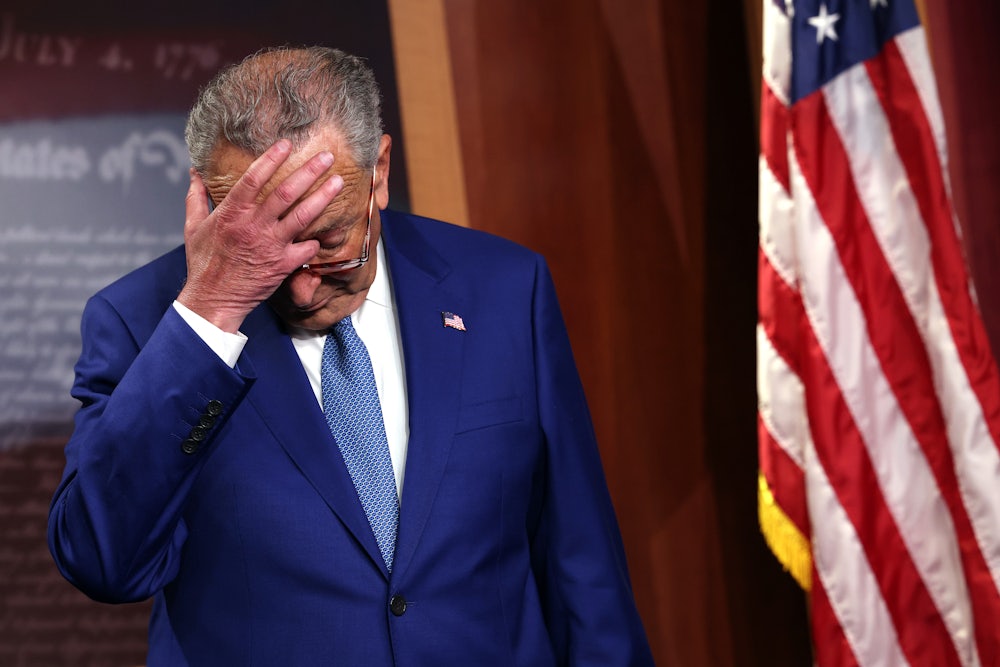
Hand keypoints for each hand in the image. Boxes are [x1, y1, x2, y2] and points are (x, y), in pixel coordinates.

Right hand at [177, 140, 343, 332]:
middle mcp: (254, 225)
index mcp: (232, 213)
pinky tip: (325, 232)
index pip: (253, 178)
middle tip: (327, 157)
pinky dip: (318, 240)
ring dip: (323, 198)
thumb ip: (196, 197)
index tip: (287, 144)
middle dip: (309, 171)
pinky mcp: (283, 265)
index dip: (271, 159)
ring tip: (338, 183)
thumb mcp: (193, 227)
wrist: (213, 300)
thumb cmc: (204, 264)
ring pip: (303, 216)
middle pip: (287, 192)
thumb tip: (194, 173)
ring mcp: (271, 245)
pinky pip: (307, 248)